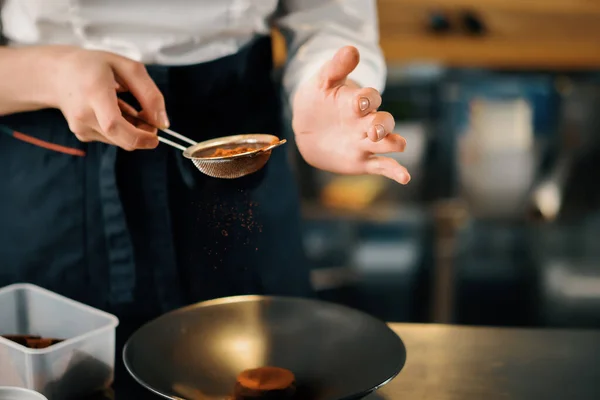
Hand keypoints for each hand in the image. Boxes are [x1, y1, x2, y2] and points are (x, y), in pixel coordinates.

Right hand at [48, 46, 166, 149]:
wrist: (58, 74)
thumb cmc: (95, 66)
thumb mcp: (128, 68)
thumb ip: (150, 95)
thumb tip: (163, 123)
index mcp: (94, 92)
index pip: (114, 125)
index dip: (139, 136)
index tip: (156, 136)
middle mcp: (84, 114)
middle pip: (122, 139)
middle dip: (144, 134)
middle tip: (148, 117)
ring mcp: (81, 127)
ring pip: (121, 140)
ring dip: (133, 129)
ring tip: (124, 105)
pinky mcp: (83, 135)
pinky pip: (113, 139)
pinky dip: (122, 129)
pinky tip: (113, 111)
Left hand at [292, 46, 409, 184]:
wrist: (307, 127)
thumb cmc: (317, 100)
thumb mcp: (322, 82)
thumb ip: (336, 67)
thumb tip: (352, 49)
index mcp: (357, 102)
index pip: (370, 98)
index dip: (367, 100)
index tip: (360, 103)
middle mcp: (366, 122)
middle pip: (384, 121)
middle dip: (382, 125)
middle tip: (373, 131)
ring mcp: (365, 142)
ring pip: (387, 142)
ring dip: (392, 143)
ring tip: (397, 145)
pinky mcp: (362, 160)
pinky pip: (382, 166)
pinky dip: (395, 171)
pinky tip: (405, 177)